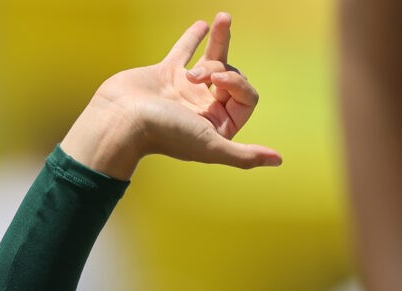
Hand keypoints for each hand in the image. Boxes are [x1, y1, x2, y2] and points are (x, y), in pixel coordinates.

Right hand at [61, 12, 281, 178]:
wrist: (122, 119)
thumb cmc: (167, 134)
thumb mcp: (212, 146)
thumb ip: (245, 156)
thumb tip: (279, 161)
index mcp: (217, 127)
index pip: (245, 96)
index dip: (237, 82)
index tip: (216, 80)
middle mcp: (203, 110)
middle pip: (231, 78)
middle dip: (222, 68)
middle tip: (202, 75)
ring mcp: (184, 91)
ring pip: (213, 61)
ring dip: (221, 42)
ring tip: (223, 18)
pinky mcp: (165, 74)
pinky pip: (184, 51)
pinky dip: (194, 37)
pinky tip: (205, 25)